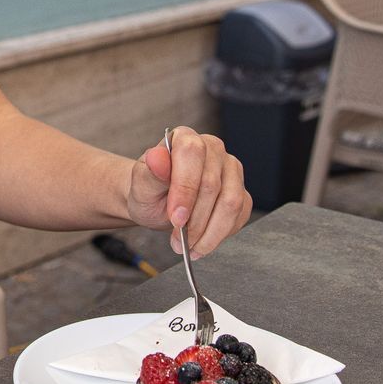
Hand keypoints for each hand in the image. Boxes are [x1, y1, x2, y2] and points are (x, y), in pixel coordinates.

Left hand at [126, 126, 251, 257]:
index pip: (192, 155)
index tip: (175, 217)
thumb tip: (156, 157)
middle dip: (195, 220)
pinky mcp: (241, 191)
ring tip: (189, 245)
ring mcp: (230, 169)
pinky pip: (240, 215)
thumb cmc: (149, 191)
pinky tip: (203, 240)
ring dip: (209, 232)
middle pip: (212, 185)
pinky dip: (221, 234)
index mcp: (185, 138)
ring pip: (231, 203)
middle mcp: (212, 149)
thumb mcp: (141, 186)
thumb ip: (149, 173)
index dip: (185, 189)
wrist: (157, 203)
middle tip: (178, 240)